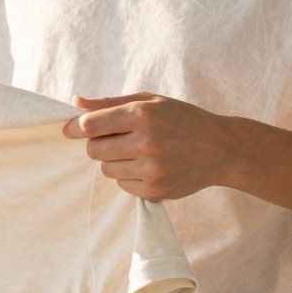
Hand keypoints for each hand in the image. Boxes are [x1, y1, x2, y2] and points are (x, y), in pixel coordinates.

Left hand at [61, 92, 242, 200]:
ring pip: (106, 169)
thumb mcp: (150, 101)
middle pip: (94, 150)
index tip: (70, 130)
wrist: (221, 148)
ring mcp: (152, 169)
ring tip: (138, 152)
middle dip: (98, 145)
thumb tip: (75, 103)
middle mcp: (147, 142)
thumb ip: (110, 102)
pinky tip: (150, 166)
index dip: (75, 128)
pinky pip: (122, 185)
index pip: (91, 125)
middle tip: (117, 139)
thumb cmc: (181, 119)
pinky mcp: (155, 190)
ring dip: (115, 161)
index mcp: (143, 114)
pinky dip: (129, 177)